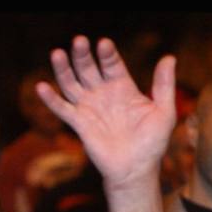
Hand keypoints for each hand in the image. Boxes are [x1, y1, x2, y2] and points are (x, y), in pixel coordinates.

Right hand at [35, 36, 176, 191]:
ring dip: (63, 69)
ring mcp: (89, 107)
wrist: (137, 170)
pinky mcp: (79, 124)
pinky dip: (51, 99)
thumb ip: (164, 85)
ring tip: (57, 53)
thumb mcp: (164, 112)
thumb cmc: (152, 143)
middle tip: (79, 41)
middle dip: (83, 55)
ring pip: (71, 83)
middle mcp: (103, 93)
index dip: (107, 54)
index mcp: (123, 87)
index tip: (104, 44)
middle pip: (88, 68)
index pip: (112, 64)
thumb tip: (170, 57)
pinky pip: (62, 109)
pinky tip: (42, 87)